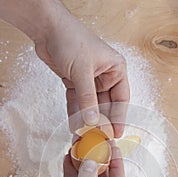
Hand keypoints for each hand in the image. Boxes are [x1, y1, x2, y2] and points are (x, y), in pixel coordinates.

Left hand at [35, 9, 129, 136]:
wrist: (47, 29)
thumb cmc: (71, 38)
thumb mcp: (82, 70)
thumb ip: (87, 98)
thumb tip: (92, 120)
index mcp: (115, 69)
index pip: (121, 99)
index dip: (119, 117)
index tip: (116, 132)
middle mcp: (105, 76)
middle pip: (106, 105)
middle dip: (101, 121)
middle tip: (99, 137)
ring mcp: (90, 81)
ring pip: (91, 106)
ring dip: (87, 120)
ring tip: (85, 134)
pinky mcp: (75, 83)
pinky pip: (77, 103)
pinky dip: (75, 113)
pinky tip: (74, 124)